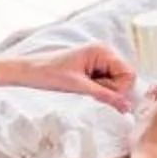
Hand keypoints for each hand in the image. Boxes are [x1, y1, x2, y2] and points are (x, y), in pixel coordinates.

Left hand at [0, 42, 135, 111]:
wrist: (27, 72)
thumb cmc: (48, 74)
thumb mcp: (78, 86)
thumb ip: (105, 96)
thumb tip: (127, 107)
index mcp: (102, 50)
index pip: (129, 74)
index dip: (120, 89)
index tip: (101, 94)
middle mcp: (104, 53)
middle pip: (124, 79)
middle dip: (111, 90)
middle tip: (89, 91)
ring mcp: (99, 61)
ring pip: (116, 83)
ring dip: (103, 91)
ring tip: (83, 89)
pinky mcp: (92, 70)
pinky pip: (106, 84)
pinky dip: (98, 91)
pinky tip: (83, 89)